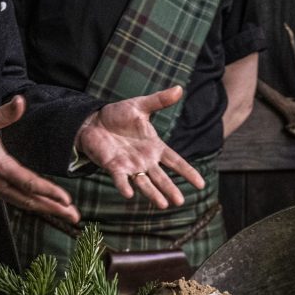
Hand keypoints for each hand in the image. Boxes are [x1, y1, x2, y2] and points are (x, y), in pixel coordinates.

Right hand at [0, 97, 78, 223]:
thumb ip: (4, 113)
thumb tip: (20, 101)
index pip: (27, 182)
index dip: (48, 191)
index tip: (66, 199)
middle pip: (31, 201)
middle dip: (55, 209)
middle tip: (75, 217)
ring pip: (26, 204)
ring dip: (48, 211)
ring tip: (68, 216)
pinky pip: (18, 202)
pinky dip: (35, 207)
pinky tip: (48, 208)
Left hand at [76, 85, 204, 208]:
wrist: (93, 121)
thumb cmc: (118, 115)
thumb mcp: (140, 106)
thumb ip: (159, 101)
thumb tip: (180, 89)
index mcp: (154, 147)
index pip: (175, 162)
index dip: (187, 172)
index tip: (201, 184)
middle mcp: (145, 160)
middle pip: (161, 177)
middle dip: (171, 189)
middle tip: (180, 201)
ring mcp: (130, 165)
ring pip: (144, 183)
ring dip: (153, 194)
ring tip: (163, 205)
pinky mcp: (114, 167)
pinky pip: (121, 179)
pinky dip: (124, 186)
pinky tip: (130, 195)